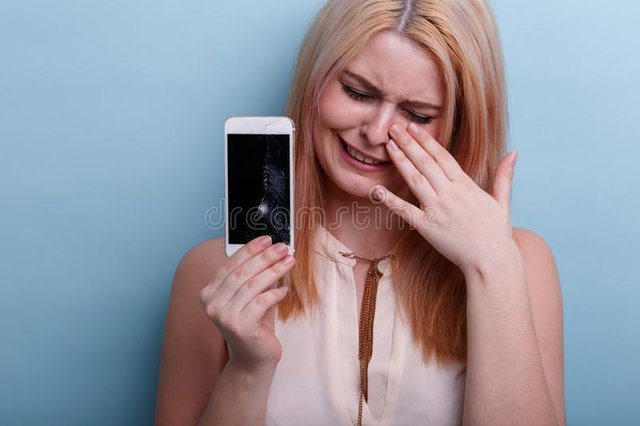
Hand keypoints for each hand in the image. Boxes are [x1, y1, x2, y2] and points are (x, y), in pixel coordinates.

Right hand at [199, 236, 293, 373]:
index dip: (250, 249)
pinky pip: (261, 302)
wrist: (254, 358)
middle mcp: (212, 303)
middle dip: (265, 257)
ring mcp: (224, 316)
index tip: (267, 239)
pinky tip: (285, 290)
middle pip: (242, 273)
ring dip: (274, 271)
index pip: (231, 264)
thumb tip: (269, 248)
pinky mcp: (240, 326)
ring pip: (253, 285)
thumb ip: (252, 275)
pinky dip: (275, 293)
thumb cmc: (253, 323)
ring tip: (289, 261)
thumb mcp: (249, 296)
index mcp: (209, 292)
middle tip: (282, 247)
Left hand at [374, 123, 519, 276]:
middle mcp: (450, 193)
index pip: (442, 156)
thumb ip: (504, 176)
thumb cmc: (496, 234)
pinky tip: (376, 189)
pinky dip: (390, 200)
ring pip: (415, 179)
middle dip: (408, 143)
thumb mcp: (502, 201)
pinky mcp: (427, 227)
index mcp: (466, 185)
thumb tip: (513, 153)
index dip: (426, 140)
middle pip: (425, 162)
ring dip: (400, 160)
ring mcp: (437, 209)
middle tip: (394, 127)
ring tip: (388, 145)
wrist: (492, 261)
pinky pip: (405, 210)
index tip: (414, 127)